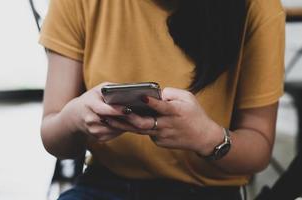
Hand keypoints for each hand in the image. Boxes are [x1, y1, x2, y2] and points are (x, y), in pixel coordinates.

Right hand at [62, 82, 135, 142]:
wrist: (75, 116)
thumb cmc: (91, 99)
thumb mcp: (98, 90)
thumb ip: (112, 88)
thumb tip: (130, 89)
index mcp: (89, 105)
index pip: (104, 110)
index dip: (117, 110)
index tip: (129, 109)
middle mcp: (90, 120)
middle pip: (112, 122)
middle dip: (127, 120)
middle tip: (141, 117)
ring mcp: (93, 131)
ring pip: (116, 129)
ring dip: (127, 125)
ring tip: (139, 119)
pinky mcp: (98, 138)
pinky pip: (114, 134)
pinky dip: (122, 129)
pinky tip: (129, 123)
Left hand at [104, 87, 223, 155]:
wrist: (203, 138)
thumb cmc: (195, 114)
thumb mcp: (188, 98)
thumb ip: (171, 93)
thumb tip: (154, 93)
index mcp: (175, 112)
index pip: (162, 107)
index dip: (152, 103)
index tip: (142, 97)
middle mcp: (167, 125)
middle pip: (144, 124)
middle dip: (128, 118)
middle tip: (112, 112)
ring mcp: (162, 136)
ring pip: (139, 130)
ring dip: (122, 125)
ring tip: (107, 118)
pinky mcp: (159, 142)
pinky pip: (145, 133)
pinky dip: (135, 127)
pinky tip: (120, 123)